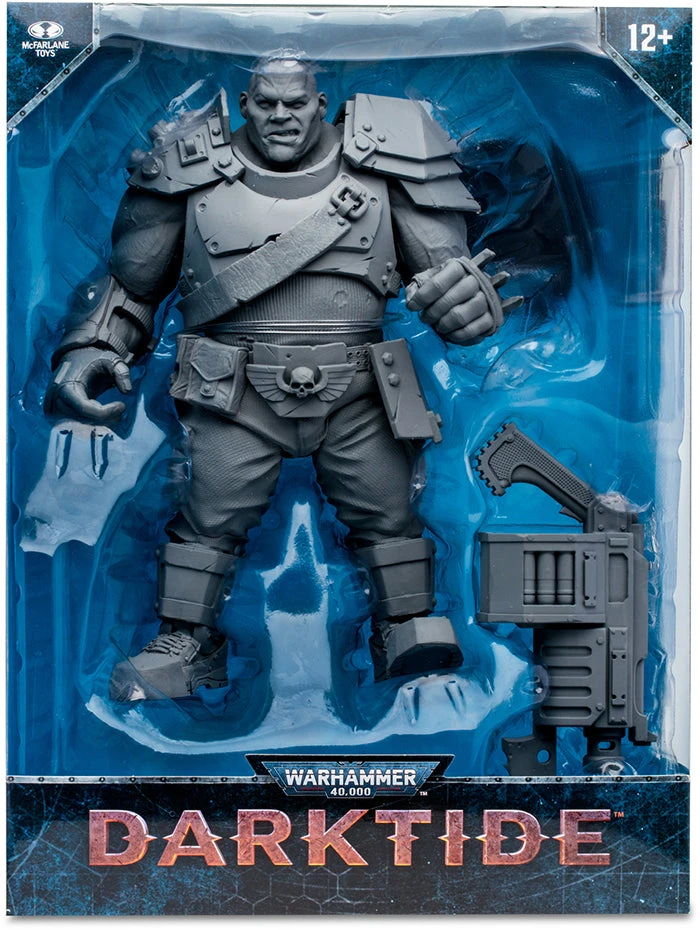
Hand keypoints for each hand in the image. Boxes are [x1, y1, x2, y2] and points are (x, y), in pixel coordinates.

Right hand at [45, 347, 132, 421]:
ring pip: (80, 426)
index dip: (106, 412)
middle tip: (120, 409)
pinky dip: (93, 423)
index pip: (85, 408)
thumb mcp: (111, 361)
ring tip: (113, 410)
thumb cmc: (94, 360)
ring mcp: (58, 409)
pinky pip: (77, 426)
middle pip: (82, 420)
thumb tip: (127, 391)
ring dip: (100, 421)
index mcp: (66, 386)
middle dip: (105, 418)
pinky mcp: (62, 414)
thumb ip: (121, 372)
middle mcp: (58, 400)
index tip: (122, 406)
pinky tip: (104, 413)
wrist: (77, 358)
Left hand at [405, 251, 521, 345]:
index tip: (413, 307)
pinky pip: (472, 331)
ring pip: (460, 316)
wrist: (470, 292)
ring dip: (444, 325)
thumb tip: (411, 300)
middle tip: (425, 318)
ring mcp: (486, 299)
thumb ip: (416, 288)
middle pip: (449, 301)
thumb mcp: (429, 280)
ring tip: (438, 325)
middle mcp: (475, 280)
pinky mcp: (491, 318)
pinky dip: (457, 335)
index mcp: (458, 268)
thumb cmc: (446, 287)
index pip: (437, 284)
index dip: (422, 298)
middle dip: (432, 313)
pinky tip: (450, 332)